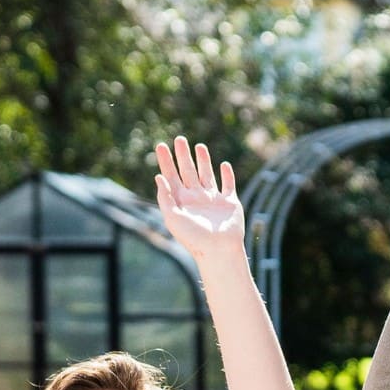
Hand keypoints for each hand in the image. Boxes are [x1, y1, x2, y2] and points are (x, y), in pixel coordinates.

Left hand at [154, 137, 245, 268]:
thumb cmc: (193, 238)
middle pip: (188, 171)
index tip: (160, 145)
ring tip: (199, 146)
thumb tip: (158, 176)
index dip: (166, 161)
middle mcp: (196, 197)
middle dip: (183, 155)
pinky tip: (224, 165)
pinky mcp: (230, 203)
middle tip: (179, 139)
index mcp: (181, 200)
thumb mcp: (172, 218)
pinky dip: (228, 175)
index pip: (171, 175)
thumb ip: (165, 197)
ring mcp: (213, 199)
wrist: (219, 250)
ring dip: (204, 161)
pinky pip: (229, 185)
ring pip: (207, 174)